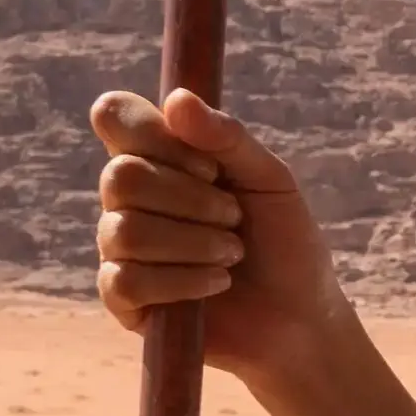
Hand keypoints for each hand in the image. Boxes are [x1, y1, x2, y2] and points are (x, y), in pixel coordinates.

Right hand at [90, 87, 345, 384]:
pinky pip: (126, 280)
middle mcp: (128, 198)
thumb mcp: (271, 181)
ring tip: (232, 254)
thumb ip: (229, 139)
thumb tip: (177, 99)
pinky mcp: (122, 299)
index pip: (114, 116)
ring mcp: (119, 248)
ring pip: (124, 230)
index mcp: (159, 158)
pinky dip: (184, 281)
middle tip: (234, 218)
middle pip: (120, 176)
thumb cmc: (286, 243)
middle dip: (192, 200)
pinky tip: (216, 284)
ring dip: (196, 243)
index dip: (152, 133)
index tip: (208, 163)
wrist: (302, 316)